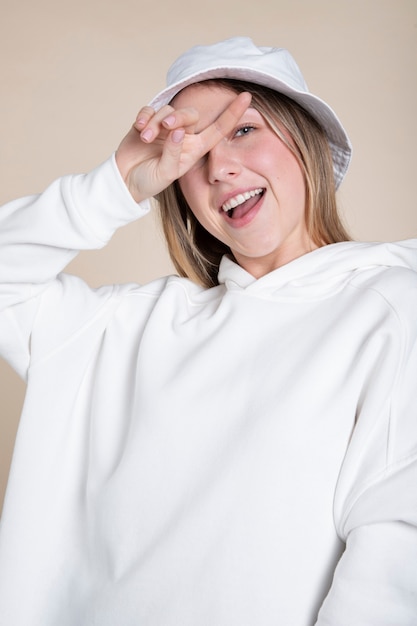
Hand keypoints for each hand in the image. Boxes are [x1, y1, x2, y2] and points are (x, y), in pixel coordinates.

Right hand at [115, 92, 251, 202]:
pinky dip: (145, 115)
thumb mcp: (166, 173)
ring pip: (168, 111)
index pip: (218, 129)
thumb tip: (178, 130)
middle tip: (166, 127)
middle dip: (179, 117)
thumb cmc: (149, 181)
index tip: (247, 97)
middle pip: (189, 115)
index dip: (232, 114)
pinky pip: (150, 109)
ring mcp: (164, 129)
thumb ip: (174, 152)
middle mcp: (183, 136)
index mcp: (195, 149)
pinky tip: (139, 127)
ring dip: (156, 122)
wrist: (125, 182)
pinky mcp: (147, 123)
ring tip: (146, 138)